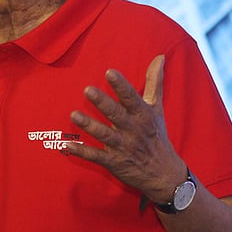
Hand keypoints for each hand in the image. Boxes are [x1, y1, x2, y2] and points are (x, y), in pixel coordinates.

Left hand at [64, 55, 185, 200]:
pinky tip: (68, 144)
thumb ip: (154, 82)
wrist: (163, 173)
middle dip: (103, 103)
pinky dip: (82, 152)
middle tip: (87, 89)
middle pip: (116, 115)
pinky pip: (96, 156)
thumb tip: (160, 57)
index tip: (110, 72)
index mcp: (143, 115)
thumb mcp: (157, 108)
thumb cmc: (156, 135)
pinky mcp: (114, 162)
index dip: (121, 86)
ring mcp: (123, 147)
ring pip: (104, 135)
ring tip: (73, 115)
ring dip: (89, 126)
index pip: (131, 98)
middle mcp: (133, 130)